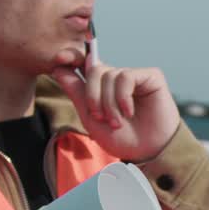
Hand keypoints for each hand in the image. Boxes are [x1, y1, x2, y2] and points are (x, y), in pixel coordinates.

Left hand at [51, 46, 179, 161]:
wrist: (148, 152)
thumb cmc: (121, 139)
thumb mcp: (90, 117)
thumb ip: (76, 92)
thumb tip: (58, 67)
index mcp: (102, 87)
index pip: (84, 64)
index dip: (71, 57)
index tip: (59, 59)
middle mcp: (117, 79)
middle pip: (94, 69)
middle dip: (92, 95)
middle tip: (100, 117)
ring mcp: (134, 76)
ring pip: (109, 75)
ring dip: (109, 103)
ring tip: (118, 122)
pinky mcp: (150, 76)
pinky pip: (126, 76)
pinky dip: (123, 97)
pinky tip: (129, 112)